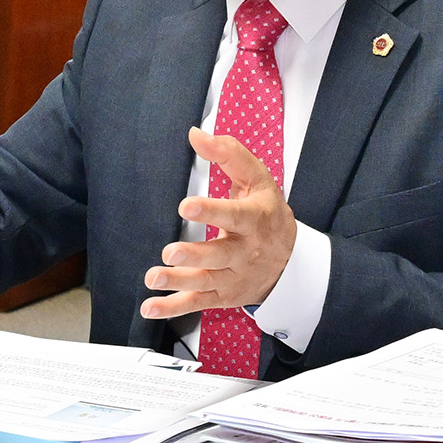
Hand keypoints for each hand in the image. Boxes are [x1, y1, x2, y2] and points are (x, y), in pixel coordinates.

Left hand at [141, 128, 296, 320]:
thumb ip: (228, 155)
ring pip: (205, 282)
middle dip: (194, 255)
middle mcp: (244, 252)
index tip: (186, 206)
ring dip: (178, 282)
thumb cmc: (267, 213)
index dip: (211, 211)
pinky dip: (173, 308)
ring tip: (154, 277)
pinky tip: (151, 307)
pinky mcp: (222, 296)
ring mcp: (233, 277)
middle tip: (170, 252)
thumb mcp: (257, 179)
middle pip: (218, 255)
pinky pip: (197, 303)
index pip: (234, 216)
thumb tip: (196, 135)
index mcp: (254, 220)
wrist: (291, 260)